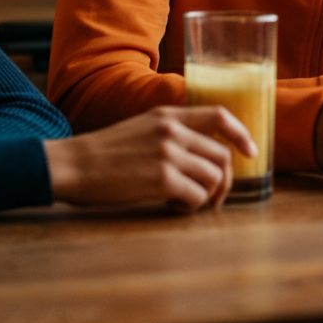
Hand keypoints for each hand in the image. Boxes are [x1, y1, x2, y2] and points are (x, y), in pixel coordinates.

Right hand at [44, 106, 256, 211]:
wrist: (73, 165)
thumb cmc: (103, 153)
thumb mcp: (140, 129)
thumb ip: (170, 134)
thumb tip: (200, 156)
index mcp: (167, 115)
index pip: (219, 115)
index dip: (240, 134)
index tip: (250, 152)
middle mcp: (172, 130)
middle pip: (222, 155)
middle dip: (223, 181)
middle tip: (210, 198)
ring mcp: (168, 154)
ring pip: (213, 178)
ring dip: (204, 196)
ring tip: (182, 201)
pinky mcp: (161, 179)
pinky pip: (197, 196)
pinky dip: (190, 207)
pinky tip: (170, 206)